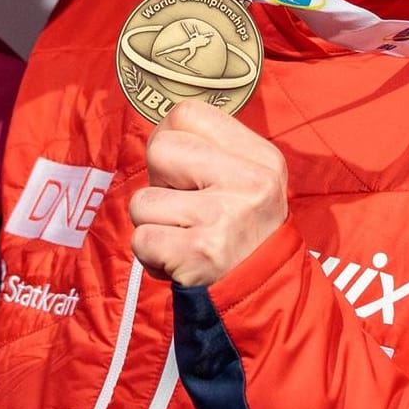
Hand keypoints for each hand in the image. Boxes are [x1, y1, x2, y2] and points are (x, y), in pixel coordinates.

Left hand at [128, 100, 287, 287]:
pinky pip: (141, 239)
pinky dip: (152, 256)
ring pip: (142, 200)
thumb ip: (209, 149)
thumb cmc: (243, 231)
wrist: (267, 295)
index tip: (181, 168)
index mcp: (261, 156)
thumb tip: (158, 131)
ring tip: (185, 237)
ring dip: (153, 225)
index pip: (187, 113)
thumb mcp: (249, 180)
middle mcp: (249, 181)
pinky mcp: (201, 252)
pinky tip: (180, 260)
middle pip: (159, 149)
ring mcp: (225, 216)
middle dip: (158, 182)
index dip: (170, 138)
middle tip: (185, 208)